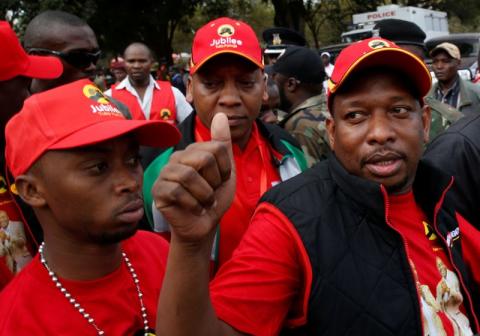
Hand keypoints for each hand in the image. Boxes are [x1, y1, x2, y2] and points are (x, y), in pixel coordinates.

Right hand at [152, 113, 235, 243]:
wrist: (204, 225)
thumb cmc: (213, 198)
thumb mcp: (226, 171)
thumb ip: (223, 144)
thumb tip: (220, 114)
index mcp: (193, 151)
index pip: (216, 148)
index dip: (225, 170)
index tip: (220, 182)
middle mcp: (177, 157)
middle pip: (204, 159)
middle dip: (214, 183)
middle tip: (210, 194)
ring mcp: (165, 173)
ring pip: (190, 176)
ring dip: (205, 196)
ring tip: (204, 203)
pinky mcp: (157, 190)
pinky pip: (177, 192)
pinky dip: (193, 204)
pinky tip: (194, 209)